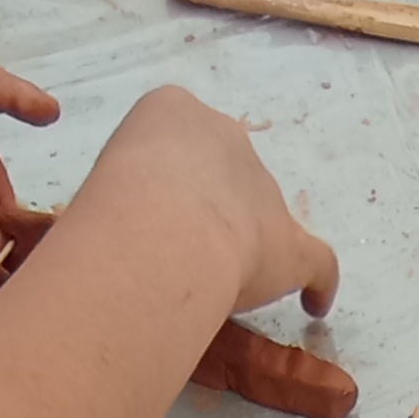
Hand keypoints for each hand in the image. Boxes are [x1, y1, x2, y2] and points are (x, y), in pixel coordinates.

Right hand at [83, 84, 338, 318]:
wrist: (157, 226)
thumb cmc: (112, 201)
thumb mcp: (100, 174)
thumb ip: (123, 196)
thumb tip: (123, 244)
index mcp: (173, 112)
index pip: (174, 140)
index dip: (164, 178)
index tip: (150, 210)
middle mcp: (226, 138)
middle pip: (224, 172)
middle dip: (208, 207)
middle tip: (174, 251)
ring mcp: (264, 190)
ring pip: (259, 214)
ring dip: (244, 242)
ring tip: (218, 283)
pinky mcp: (290, 244)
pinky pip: (316, 263)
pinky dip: (318, 284)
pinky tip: (315, 304)